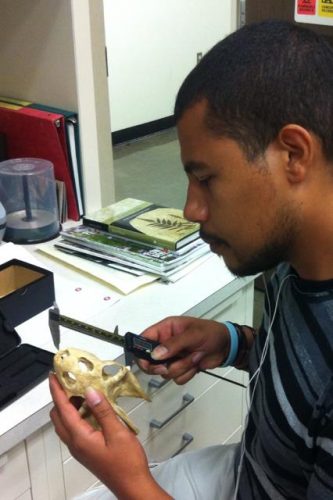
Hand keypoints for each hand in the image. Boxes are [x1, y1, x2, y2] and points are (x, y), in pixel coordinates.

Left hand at [49, 374, 170, 499]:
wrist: (132, 486)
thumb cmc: (127, 461)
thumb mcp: (117, 432)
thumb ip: (103, 410)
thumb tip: (90, 390)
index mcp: (79, 437)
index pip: (63, 408)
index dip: (57, 390)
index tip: (53, 375)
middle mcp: (74, 443)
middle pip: (58, 416)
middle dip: (60, 397)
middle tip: (70, 380)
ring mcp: (79, 448)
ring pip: (65, 423)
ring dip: (69, 406)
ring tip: (82, 389)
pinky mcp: (86, 450)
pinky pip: (74, 428)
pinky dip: (77, 414)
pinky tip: (92, 407)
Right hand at [138, 316, 229, 383]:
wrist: (227, 346)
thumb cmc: (211, 333)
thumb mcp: (193, 334)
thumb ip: (174, 344)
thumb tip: (155, 355)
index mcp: (165, 329)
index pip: (144, 339)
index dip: (141, 351)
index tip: (147, 362)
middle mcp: (165, 344)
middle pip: (150, 361)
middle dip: (160, 366)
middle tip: (168, 367)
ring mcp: (173, 357)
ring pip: (164, 372)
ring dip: (180, 368)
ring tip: (194, 357)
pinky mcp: (181, 368)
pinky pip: (176, 378)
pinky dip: (186, 374)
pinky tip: (196, 364)